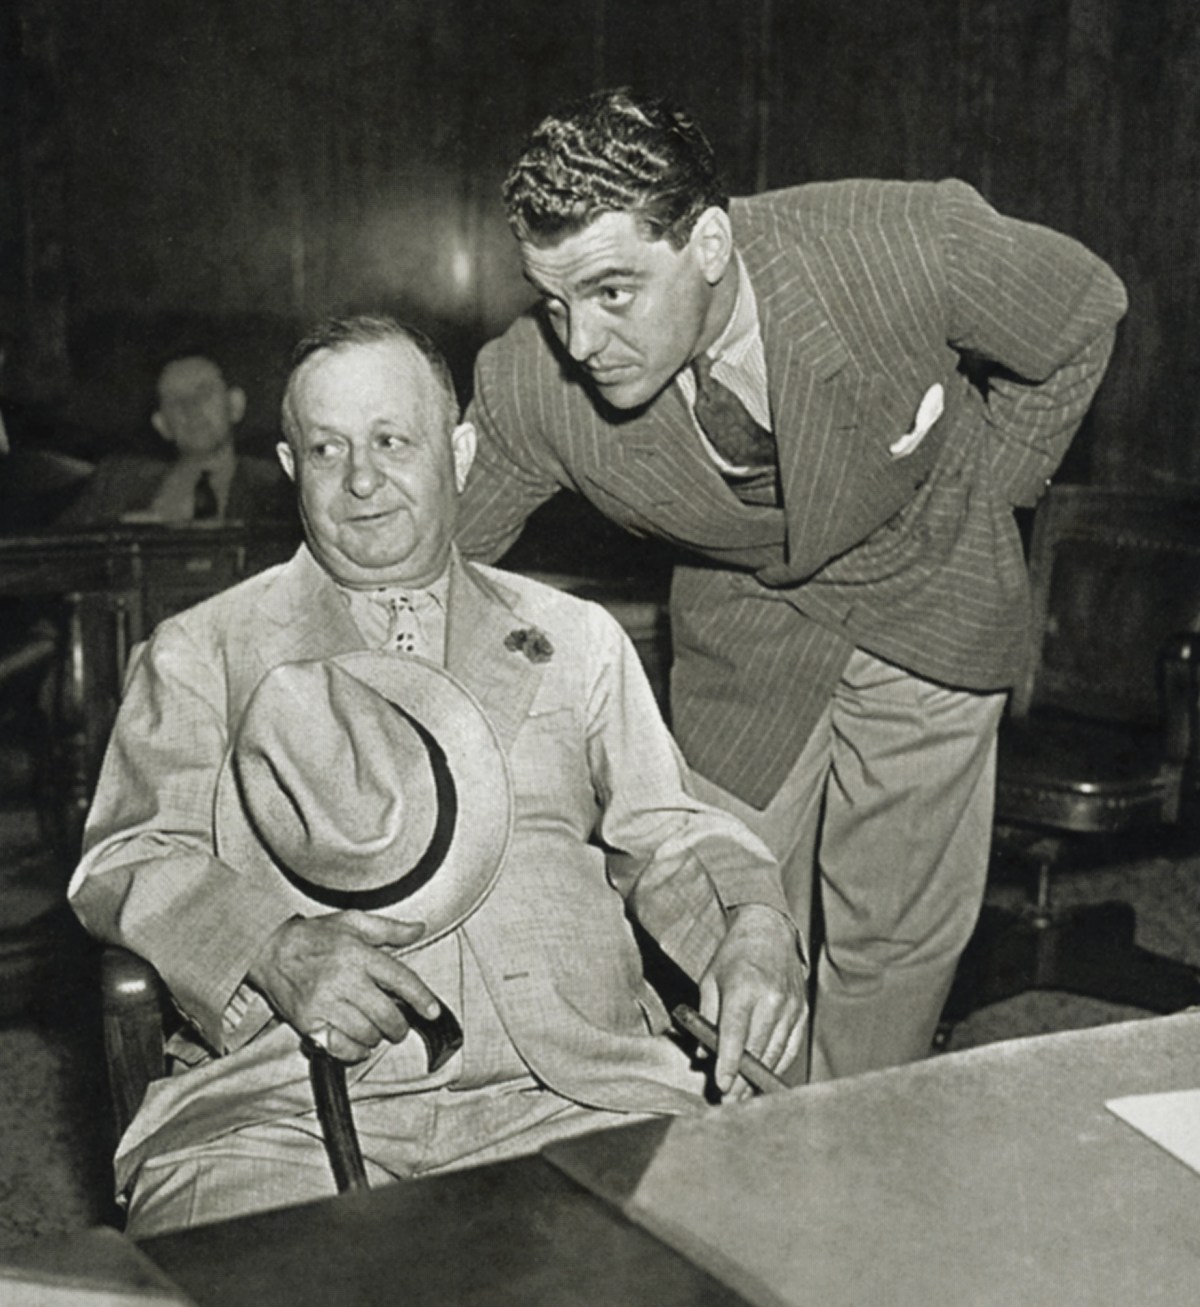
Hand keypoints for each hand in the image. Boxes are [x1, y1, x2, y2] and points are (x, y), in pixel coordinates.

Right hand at [246, 911, 436, 1062]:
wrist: (269, 948)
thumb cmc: (314, 935)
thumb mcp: (352, 921)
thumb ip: (389, 928)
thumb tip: (419, 929)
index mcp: (358, 953)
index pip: (400, 979)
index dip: (422, 998)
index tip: (433, 1011)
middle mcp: (343, 979)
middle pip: (385, 1014)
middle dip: (399, 1026)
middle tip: (399, 1027)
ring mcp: (324, 1003)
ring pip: (366, 1033)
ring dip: (377, 1038)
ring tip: (376, 1032)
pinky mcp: (308, 1021)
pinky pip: (340, 1047)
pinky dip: (354, 1051)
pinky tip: (358, 1044)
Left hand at [698, 904, 807, 1096]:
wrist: (769, 930)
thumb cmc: (733, 956)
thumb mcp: (710, 980)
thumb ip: (706, 1018)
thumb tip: (704, 1056)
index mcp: (744, 989)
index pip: (735, 1036)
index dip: (728, 1065)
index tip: (721, 1087)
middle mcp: (772, 999)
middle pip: (756, 1050)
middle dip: (741, 1079)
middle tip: (727, 1100)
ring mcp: (791, 1006)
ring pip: (775, 1053)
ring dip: (758, 1077)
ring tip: (742, 1094)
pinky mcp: (801, 1011)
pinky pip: (790, 1047)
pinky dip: (776, 1064)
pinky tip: (763, 1074)